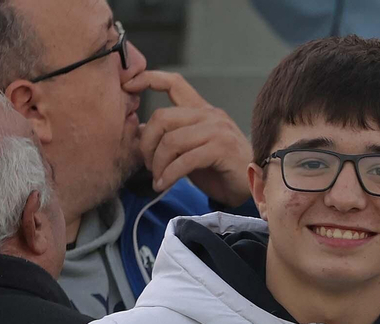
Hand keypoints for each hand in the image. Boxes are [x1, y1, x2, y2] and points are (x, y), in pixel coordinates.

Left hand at [129, 69, 252, 204]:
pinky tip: (164, 185)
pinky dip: (169, 175)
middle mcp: (210, 115)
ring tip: (157, 178)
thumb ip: (169, 137)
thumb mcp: (190, 149)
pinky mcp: (221, 149)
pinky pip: (184, 160)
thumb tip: (136, 130)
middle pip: (162, 117)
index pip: (174, 83)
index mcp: (201, 110)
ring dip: (158, 163)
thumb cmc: (220, 169)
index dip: (148, 79)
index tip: (128, 86)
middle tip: (147, 164)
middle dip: (146, 143)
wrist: (251, 188)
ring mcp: (217, 131)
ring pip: (171, 140)